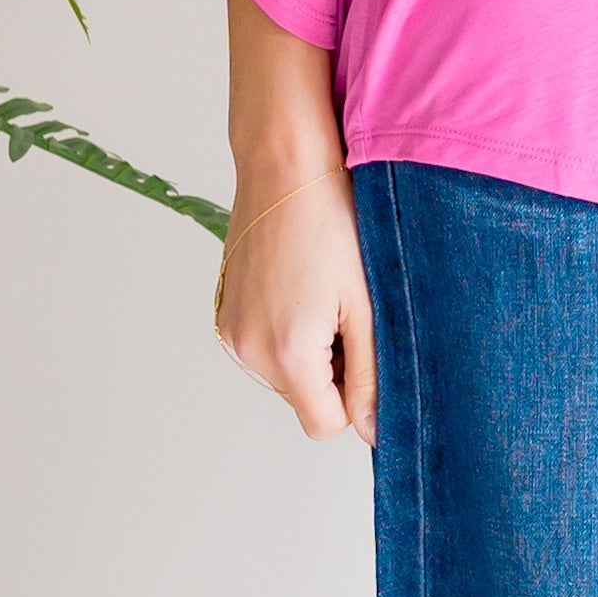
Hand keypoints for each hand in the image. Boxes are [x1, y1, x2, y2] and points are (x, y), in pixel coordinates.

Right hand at [213, 159, 375, 444]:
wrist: (284, 165)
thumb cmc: (334, 223)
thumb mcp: (367, 304)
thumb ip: (372, 375)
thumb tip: (372, 430)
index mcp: (287, 353)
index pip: (325, 424)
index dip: (354, 399)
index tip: (366, 351)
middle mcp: (248, 350)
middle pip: (304, 398)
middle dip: (333, 370)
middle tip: (349, 312)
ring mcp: (231, 330)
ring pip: (285, 372)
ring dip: (310, 350)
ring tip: (325, 292)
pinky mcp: (225, 310)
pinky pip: (263, 345)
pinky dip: (287, 330)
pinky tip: (302, 286)